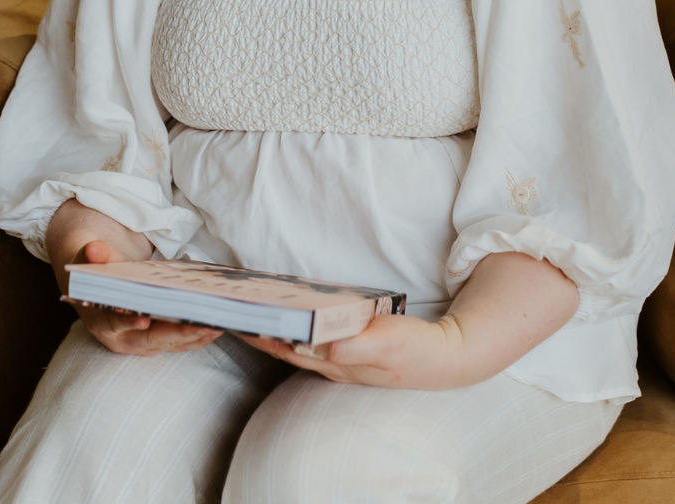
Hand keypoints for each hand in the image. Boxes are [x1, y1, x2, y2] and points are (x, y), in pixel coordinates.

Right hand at [67, 239, 223, 355]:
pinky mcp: (154, 341)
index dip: (128, 321)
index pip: (113, 322)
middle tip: (203, 323)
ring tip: (219, 323)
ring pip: (167, 344)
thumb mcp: (91, 256)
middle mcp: (118, 337)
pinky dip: (196, 337)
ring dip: (193, 336)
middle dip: (177, 333)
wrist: (97, 283)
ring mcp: (138, 341)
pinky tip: (216, 327)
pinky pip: (176, 343)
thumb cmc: (97, 268)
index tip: (144, 319)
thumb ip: (94, 254)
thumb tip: (94, 249)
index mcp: (99, 317)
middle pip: (149, 339)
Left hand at [236, 313, 466, 388]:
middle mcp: (333, 363)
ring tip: (252, 310)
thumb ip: (362, 347)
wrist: (443, 358)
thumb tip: (329, 346)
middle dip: (257, 332)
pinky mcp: (351, 348)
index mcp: (337, 362)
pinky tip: (292, 315)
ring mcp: (341, 358)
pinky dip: (296, 326)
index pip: (288, 349)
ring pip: (296, 344)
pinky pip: (313, 338)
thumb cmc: (416, 352)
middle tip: (230, 310)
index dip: (261, 336)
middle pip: (284, 348)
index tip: (235, 319)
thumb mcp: (391, 346)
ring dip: (273, 329)